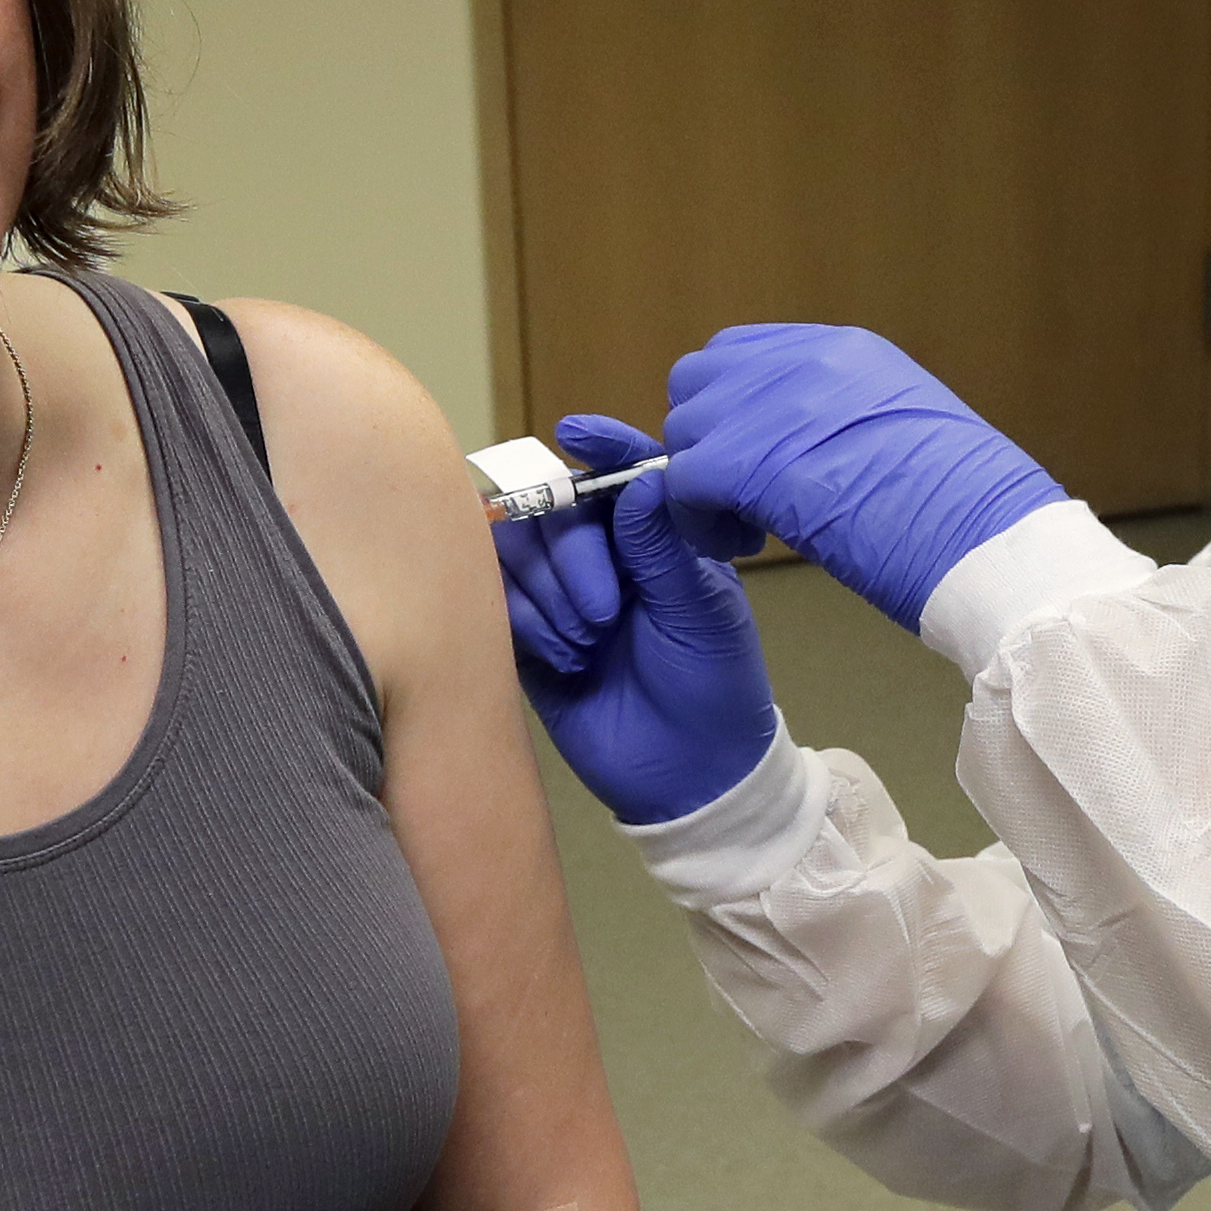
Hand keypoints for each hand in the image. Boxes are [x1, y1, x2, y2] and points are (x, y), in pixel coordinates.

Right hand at [493, 415, 780, 824]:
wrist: (687, 777)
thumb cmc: (713, 686)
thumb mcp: (700, 613)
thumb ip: (661, 546)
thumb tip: (640, 477)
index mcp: (653, 538)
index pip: (619, 474)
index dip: (599, 447)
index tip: (577, 433)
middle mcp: (601, 557)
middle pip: (552, 510)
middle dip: (570, 555)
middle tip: (605, 612)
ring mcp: (560, 597)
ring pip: (516, 553)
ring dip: (547, 593)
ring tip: (587, 643)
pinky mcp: (527, 639)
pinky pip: (496, 604)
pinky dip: (525, 623)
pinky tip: (564, 660)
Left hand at [658, 326, 1065, 632]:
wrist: (991, 542)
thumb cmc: (972, 511)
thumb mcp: (911, 432)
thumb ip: (848, 421)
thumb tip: (808, 446)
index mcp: (845, 351)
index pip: (744, 355)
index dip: (735, 413)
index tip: (759, 465)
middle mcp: (803, 362)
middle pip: (700, 380)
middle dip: (708, 440)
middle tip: (743, 499)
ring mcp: (773, 404)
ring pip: (684, 429)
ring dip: (700, 483)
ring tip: (747, 529)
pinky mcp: (749, 461)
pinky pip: (682, 480)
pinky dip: (698, 519)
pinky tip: (739, 545)